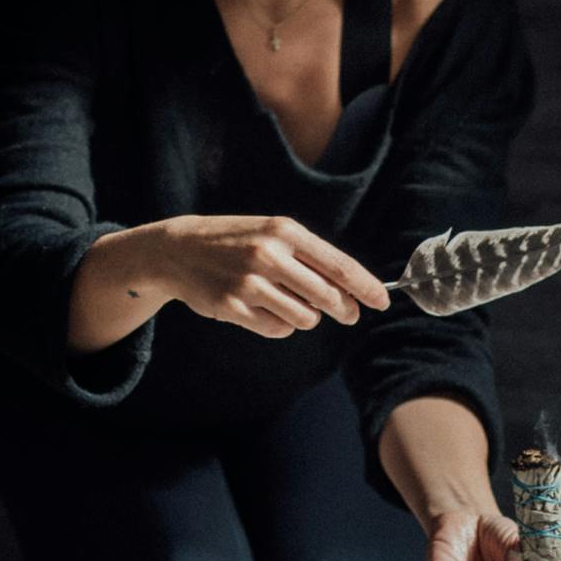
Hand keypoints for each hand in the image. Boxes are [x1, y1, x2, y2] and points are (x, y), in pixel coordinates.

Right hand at [133, 216, 396, 339]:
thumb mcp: (272, 234)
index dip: (366, 287)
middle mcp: (269, 255)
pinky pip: (277, 329)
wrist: (179, 249)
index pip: (339, 266)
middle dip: (343, 309)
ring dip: (306, 317)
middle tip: (347, 315)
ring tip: (288, 302)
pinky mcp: (233, 306)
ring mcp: (249, 282)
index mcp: (285, 231)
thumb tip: (351, 294)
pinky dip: (279, 325)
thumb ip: (310, 260)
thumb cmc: (235, 241)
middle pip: (328, 296)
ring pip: (305, 317)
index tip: (382, 302)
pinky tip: (263, 309)